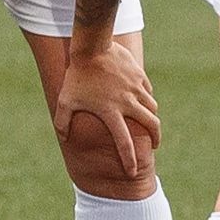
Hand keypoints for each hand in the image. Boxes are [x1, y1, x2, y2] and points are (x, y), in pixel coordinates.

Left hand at [51, 40, 161, 180]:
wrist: (92, 47)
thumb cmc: (77, 76)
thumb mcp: (64, 101)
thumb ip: (62, 123)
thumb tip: (63, 139)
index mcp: (111, 113)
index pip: (124, 142)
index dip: (129, 160)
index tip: (133, 171)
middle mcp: (128, 103)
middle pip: (151, 125)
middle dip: (156, 138)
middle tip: (154, 145)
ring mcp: (136, 89)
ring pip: (152, 108)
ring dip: (152, 118)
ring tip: (149, 122)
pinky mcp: (139, 76)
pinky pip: (148, 91)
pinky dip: (147, 99)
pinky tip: (142, 99)